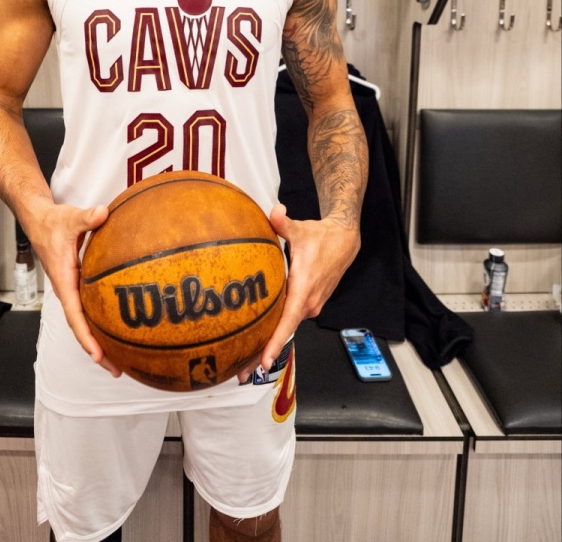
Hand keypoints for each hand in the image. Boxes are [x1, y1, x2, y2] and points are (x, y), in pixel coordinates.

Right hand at [30, 202, 121, 377]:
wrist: (39, 221)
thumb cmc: (52, 223)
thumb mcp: (69, 218)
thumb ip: (87, 217)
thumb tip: (103, 213)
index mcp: (63, 281)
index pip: (75, 315)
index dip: (86, 337)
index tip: (98, 355)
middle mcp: (68, 290)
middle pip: (81, 327)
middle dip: (97, 350)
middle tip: (118, 369)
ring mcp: (73, 290)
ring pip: (85, 321)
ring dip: (100, 340)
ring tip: (122, 359)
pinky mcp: (79, 285)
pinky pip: (90, 308)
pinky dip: (102, 322)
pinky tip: (120, 326)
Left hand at [239, 203, 359, 379]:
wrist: (345, 241)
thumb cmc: (320, 237)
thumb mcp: (301, 230)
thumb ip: (283, 223)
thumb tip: (275, 211)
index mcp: (304, 288)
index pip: (287, 320)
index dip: (275, 342)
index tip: (263, 361)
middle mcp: (308, 302)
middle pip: (283, 332)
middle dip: (262, 354)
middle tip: (239, 373)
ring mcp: (310, 305)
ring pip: (286, 327)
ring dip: (268, 343)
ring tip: (243, 360)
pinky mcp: (309, 304)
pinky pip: (289, 319)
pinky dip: (276, 331)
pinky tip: (259, 337)